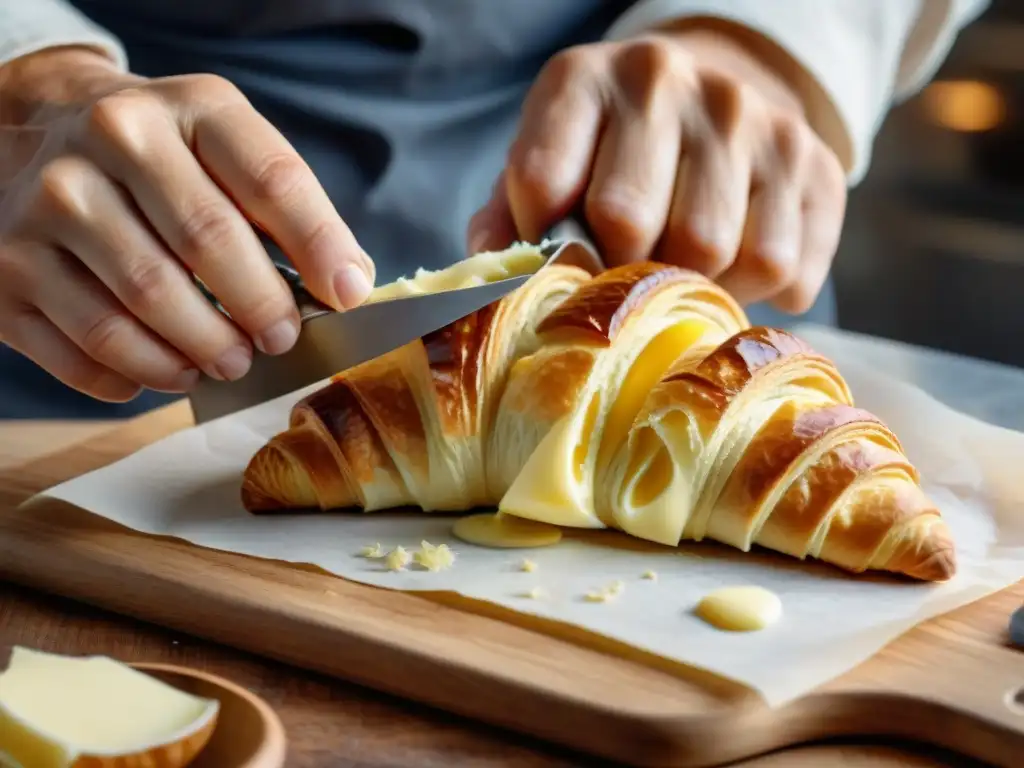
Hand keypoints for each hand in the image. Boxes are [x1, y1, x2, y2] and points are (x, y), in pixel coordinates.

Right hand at [0, 48, 373, 401]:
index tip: (348, 295)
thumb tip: (348, 286)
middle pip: (206, 243)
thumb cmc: (163, 156)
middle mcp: (110, 142)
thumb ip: (288, 210)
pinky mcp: (7, 270)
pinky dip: (138, 376)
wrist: (40, 128)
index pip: (269, 179)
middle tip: (280, 340)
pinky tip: (167, 371)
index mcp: (187, 109)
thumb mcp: (227, 148)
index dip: (320, 245)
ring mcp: (47, 206)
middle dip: (259, 308)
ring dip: (201, 352)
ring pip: (142, 306)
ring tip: (229, 362)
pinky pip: (85, 350)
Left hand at [468, 25, 846, 312]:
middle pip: (630, 223)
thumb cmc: (611, 156)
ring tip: (682, 266)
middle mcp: (669, 81)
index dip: (545, 246)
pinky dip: (754, 290)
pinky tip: (735, 263)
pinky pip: (782, 269)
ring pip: (714, 252)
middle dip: (622, 269)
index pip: (542, 182)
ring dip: (693, 284)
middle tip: (628, 272)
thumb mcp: (547, 166)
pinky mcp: (816, 164)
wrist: (716, 102)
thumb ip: (508, 220)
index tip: (563, 259)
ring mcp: (752, 117)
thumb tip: (492, 288)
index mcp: (584, 79)